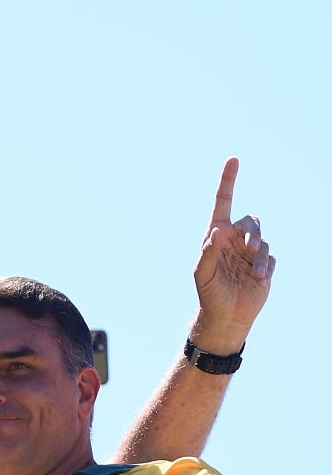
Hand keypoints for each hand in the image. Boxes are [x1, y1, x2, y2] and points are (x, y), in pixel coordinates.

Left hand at [191, 157, 274, 351]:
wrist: (226, 315)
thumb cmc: (209, 293)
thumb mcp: (203, 273)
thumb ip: (208, 252)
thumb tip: (217, 231)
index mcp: (216, 236)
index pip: (223, 202)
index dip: (228, 181)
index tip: (233, 159)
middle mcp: (234, 240)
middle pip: (251, 221)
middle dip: (253, 232)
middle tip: (250, 248)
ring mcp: (250, 252)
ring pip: (263, 240)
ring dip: (260, 255)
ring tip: (255, 272)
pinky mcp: (264, 265)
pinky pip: (271, 257)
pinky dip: (265, 267)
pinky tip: (258, 280)